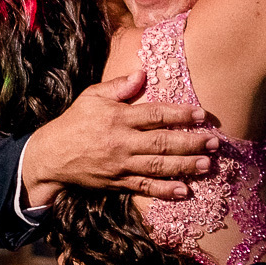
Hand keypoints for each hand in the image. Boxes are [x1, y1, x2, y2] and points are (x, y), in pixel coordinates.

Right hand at [22, 69, 216, 204]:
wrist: (50, 156)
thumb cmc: (75, 122)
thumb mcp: (92, 96)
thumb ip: (119, 86)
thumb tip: (143, 73)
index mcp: (118, 117)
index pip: (155, 114)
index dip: (180, 114)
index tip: (201, 113)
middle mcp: (122, 142)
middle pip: (162, 142)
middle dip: (191, 143)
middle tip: (214, 142)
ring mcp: (121, 165)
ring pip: (157, 166)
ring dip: (184, 167)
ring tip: (207, 165)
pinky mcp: (118, 182)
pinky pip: (144, 188)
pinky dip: (164, 191)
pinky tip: (183, 191)